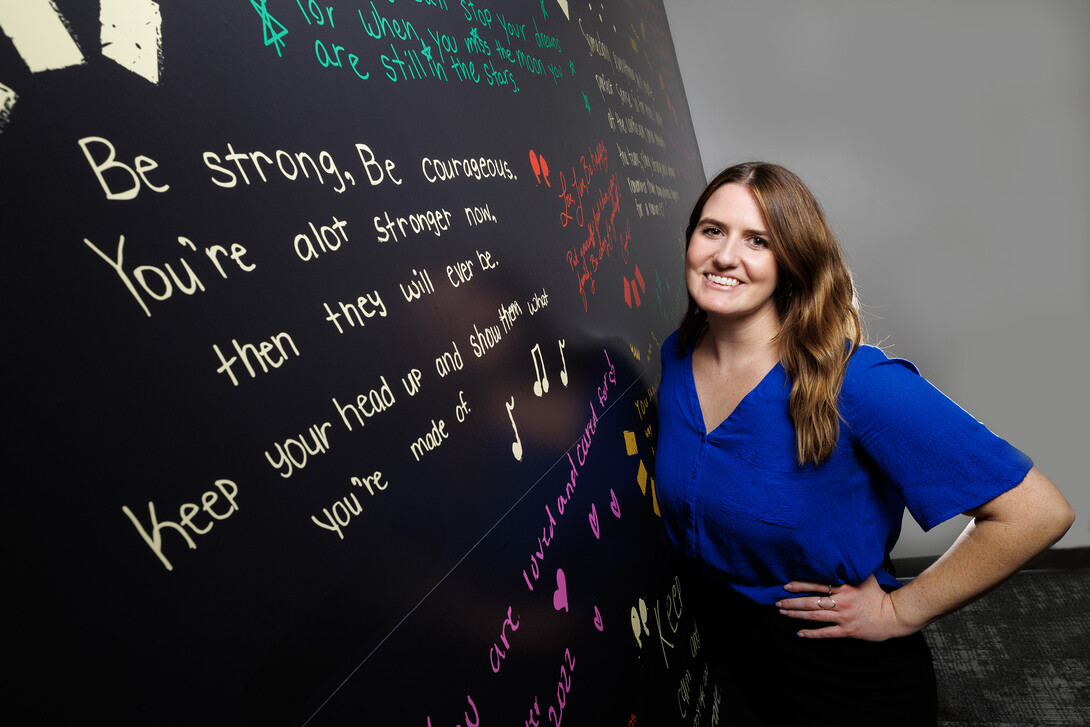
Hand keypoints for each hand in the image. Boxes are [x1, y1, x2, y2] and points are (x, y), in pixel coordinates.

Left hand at [775, 574, 915, 640]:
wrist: (894, 616)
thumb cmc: (879, 596)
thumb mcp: (866, 577)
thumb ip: (852, 568)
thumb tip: (843, 554)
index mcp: (845, 586)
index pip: (816, 584)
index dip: (799, 585)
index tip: (786, 585)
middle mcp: (842, 601)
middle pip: (811, 601)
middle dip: (792, 602)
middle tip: (778, 602)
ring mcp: (844, 617)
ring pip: (815, 616)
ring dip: (797, 615)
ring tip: (783, 613)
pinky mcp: (848, 631)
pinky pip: (826, 633)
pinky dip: (811, 634)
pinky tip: (800, 633)